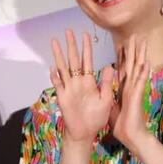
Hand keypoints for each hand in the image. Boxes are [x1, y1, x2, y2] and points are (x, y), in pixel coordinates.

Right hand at [50, 29, 114, 143]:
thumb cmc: (96, 117)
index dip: (86, 47)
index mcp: (89, 81)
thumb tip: (109, 67)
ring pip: (63, 67)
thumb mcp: (106, 100)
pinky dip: (55, 76)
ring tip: (55, 42)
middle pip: (73, 59)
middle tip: (68, 31)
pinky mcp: (62, 96)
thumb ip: (106, 83)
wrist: (85, 132)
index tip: (85, 34)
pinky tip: (52, 68)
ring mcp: (69, 88)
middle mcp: (77, 81)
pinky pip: (58, 84)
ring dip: (59, 55)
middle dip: (71, 45)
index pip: (87, 60)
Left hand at [109, 35, 150, 152]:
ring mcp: (134, 90)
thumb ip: (109, 94)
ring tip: (143, 41)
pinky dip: (143, 72)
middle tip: (135, 36)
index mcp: (123, 88)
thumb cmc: (121, 124)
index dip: (122, 56)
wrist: (130, 136)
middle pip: (131, 64)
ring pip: (138, 68)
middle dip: (133, 50)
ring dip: (141, 55)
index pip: (122, 68)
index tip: (122, 44)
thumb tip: (104, 87)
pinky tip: (146, 62)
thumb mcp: (111, 105)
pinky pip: (140, 82)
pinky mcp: (136, 97)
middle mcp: (130, 86)